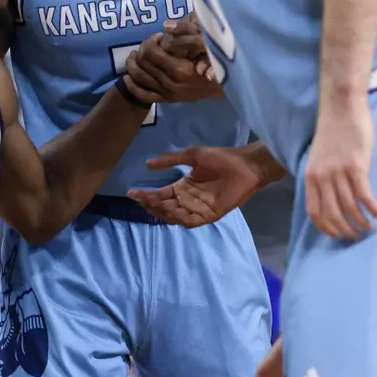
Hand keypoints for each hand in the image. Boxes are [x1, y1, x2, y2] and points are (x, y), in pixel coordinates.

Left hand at [124, 21, 221, 102]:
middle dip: (143, 49)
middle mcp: (170, 83)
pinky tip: (128, 77)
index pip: (151, 52)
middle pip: (142, 62)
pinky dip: (132, 85)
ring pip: (138, 77)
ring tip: (137, 54)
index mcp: (179, 69)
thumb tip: (166, 26)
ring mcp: (167, 93)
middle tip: (150, 43)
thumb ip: (187, 32)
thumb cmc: (216, 61)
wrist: (224, 86)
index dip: (151, 40)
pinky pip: (142, 95)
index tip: (160, 37)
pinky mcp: (166, 100)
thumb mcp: (205, 43)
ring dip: (133, 63)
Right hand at [127, 145, 267, 226]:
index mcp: (183, 187)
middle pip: (165, 208)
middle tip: (142, 199)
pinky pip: (191, 221)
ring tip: (155, 203)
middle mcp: (188, 200)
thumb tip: (147, 164)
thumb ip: (171, 160)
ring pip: (175, 216)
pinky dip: (181, 218)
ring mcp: (198, 209)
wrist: (244, 165)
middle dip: (152, 205)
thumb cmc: (221, 158)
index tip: (132, 193)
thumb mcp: (192, 156)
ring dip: (164, 212)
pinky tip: (173, 210)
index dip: (146, 195)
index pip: (161, 194)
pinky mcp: (210, 215)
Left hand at [303, 98, 376, 240]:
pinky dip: (371, 208)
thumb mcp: (320, 157)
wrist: (341, 105)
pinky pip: (363, 195)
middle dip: (346, 230)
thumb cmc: (333, 130)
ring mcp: (338, 171)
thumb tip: (334, 199)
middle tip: (358, 236)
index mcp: (310, 176)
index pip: (314, 212)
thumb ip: (324, 177)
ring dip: (360, 222)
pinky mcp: (356, 165)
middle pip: (332, 214)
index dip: (327, 228)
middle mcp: (322, 177)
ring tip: (369, 228)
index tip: (338, 236)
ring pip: (349, 207)